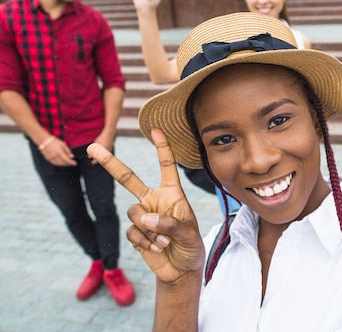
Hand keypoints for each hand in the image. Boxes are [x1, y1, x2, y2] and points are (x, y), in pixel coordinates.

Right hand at [41, 137, 76, 166]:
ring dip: (64, 164)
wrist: (44, 140)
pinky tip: (62, 163)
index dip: (71, 163)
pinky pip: (54, 163)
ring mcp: (50, 158)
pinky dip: (59, 164)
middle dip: (68, 164)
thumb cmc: (54, 141)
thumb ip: (68, 151)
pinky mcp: (47, 159)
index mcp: (59, 152)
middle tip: (72, 163)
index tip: (75, 164)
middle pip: (63, 163)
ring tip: (67, 163)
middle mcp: (55, 156)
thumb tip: (72, 156)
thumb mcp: (63, 144)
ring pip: (59, 164)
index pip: (67, 160)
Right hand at [87, 128, 204, 283]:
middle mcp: (154, 200)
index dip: (162, 148)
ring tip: (165, 242)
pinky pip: (132, 233)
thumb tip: (146, 218)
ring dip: (149, 230)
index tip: (156, 129)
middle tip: (92, 147)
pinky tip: (157, 249)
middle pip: (128, 179)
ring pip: (133, 213)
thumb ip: (170, 224)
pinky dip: (145, 243)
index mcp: (172, 193)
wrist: (181, 270)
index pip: (166, 167)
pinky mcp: (134, 233)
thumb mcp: (189, 234)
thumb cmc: (191, 246)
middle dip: (110, 163)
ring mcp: (142, 216)